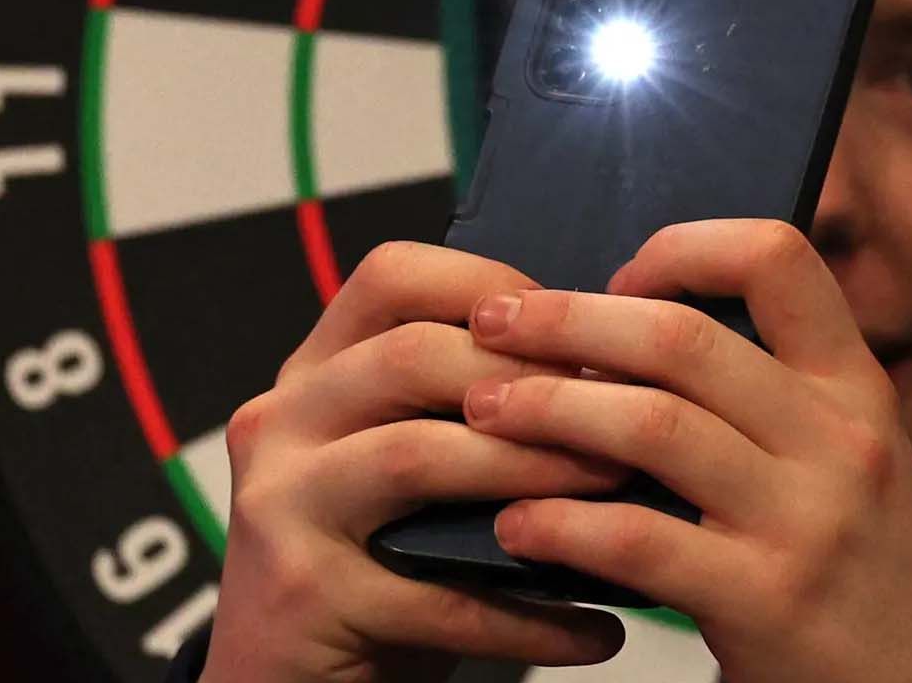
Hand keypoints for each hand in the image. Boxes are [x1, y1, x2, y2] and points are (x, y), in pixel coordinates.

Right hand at [201, 242, 629, 682]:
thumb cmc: (373, 564)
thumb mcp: (403, 464)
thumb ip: (465, 406)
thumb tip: (612, 370)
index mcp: (316, 372)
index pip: (393, 278)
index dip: (493, 287)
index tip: (579, 329)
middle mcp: (283, 422)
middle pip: (412, 357)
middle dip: (535, 380)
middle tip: (629, 411)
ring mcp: (282, 505)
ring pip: (418, 455)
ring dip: (536, 469)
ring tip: (621, 492)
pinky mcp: (302, 594)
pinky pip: (438, 595)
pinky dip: (530, 615)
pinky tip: (597, 632)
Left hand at [459, 221, 911, 682]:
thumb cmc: (861, 572)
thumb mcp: (851, 461)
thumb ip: (772, 400)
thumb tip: (626, 337)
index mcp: (855, 389)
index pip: (777, 258)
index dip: (682, 250)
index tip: (618, 280)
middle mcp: (839, 440)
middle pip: (683, 338)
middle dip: (568, 321)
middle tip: (492, 325)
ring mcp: (807, 521)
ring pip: (652, 426)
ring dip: (547, 410)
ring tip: (484, 412)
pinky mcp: (767, 601)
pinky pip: (638, 542)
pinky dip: (560, 525)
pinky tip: (516, 525)